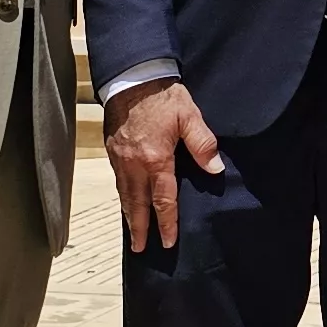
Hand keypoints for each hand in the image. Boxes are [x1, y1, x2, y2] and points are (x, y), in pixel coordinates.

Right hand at [104, 78, 221, 253]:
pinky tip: (127, 201)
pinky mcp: (112, 150)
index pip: (163, 199)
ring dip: (129, 215)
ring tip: (133, 232)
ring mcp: (120, 159)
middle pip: (137, 204)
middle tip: (141, 249)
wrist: (133, 77)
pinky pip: (117, 181)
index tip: (168, 240)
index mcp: (156, 159)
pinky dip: (122, 196)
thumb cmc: (164, 97)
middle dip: (140, 228)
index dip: (167, 221)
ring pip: (124, 194)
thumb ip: (203, 145)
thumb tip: (215, 170)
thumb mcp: (190, 117)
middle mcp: (134, 164)